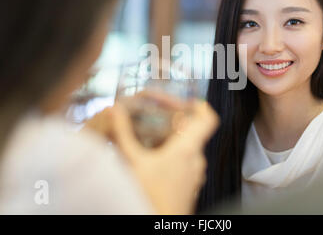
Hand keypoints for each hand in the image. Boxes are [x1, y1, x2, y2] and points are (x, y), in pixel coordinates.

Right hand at [84, 92, 218, 214]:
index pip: (208, 119)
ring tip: (153, 141)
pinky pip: (187, 165)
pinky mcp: (190, 187)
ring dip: (175, 143)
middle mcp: (197, 161)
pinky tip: (154, 163)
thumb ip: (122, 134)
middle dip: (178, 125)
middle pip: (195, 133)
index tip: (190, 101)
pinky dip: (174, 158)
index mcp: (188, 149)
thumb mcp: (132, 161)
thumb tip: (114, 111)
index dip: (201, 106)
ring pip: (190, 150)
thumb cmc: (150, 197)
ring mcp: (195, 176)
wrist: (158, 224)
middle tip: (160, 119)